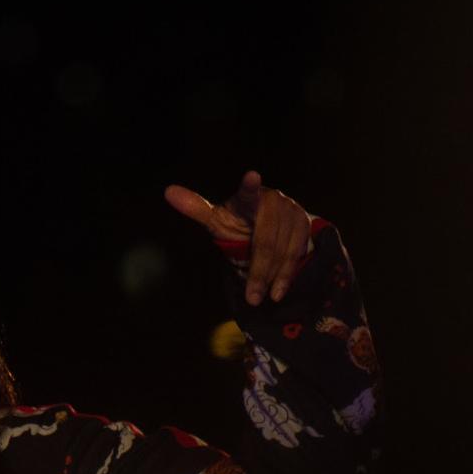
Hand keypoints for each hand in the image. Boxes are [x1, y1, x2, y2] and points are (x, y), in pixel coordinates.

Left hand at [164, 170, 312, 305]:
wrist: (269, 229)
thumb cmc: (238, 223)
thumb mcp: (216, 219)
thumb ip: (195, 208)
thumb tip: (167, 191)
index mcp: (247, 198)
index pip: (247, 194)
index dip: (249, 187)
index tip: (251, 176)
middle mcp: (273, 200)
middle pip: (266, 239)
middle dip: (259, 271)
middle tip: (251, 297)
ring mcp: (292, 211)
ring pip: (283, 250)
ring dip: (271, 277)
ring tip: (259, 297)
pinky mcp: (305, 224)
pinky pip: (297, 254)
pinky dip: (286, 276)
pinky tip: (277, 292)